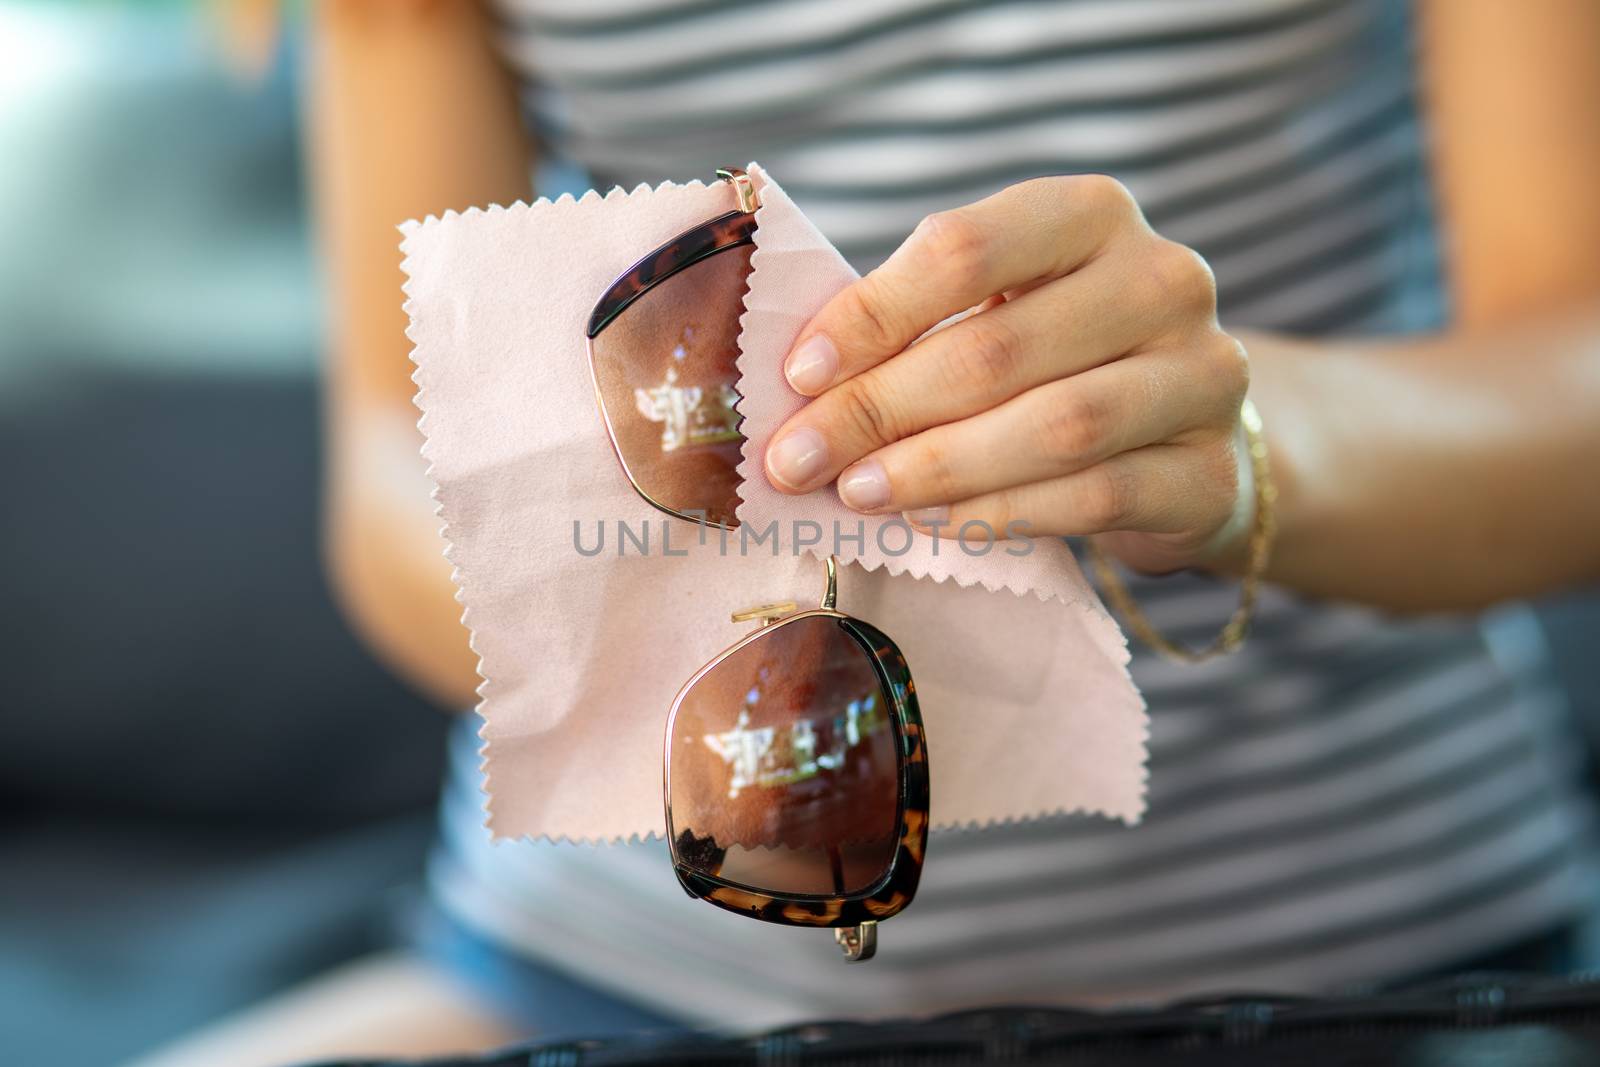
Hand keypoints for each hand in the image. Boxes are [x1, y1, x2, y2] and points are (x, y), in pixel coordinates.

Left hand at [762, 175, 1250, 573]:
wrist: (1186, 444)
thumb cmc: (1058, 365)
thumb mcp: (997, 312)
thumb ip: (915, 331)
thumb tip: (800, 390)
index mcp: (1093, 214)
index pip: (966, 249)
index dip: (872, 314)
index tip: (798, 375)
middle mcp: (1162, 279)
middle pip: (998, 347)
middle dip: (879, 409)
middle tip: (797, 460)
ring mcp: (1203, 375)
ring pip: (1053, 426)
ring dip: (936, 467)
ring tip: (856, 493)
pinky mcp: (1210, 472)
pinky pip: (1093, 495)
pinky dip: (999, 512)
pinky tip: (931, 522)